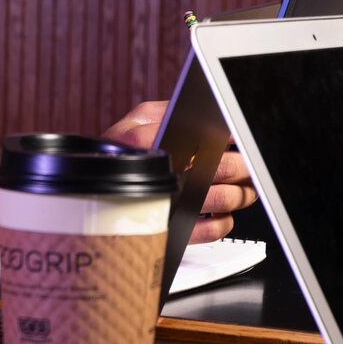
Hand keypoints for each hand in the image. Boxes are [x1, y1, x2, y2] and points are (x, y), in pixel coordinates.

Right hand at [103, 100, 257, 242]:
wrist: (92, 184)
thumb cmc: (119, 151)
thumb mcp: (139, 118)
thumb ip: (171, 111)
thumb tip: (214, 115)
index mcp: (142, 137)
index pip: (199, 136)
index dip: (228, 138)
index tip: (242, 138)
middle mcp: (152, 170)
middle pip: (216, 168)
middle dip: (242, 168)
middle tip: (250, 166)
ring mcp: (159, 202)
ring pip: (217, 199)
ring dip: (240, 195)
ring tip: (245, 190)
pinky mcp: (164, 230)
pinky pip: (205, 231)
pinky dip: (223, 224)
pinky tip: (224, 216)